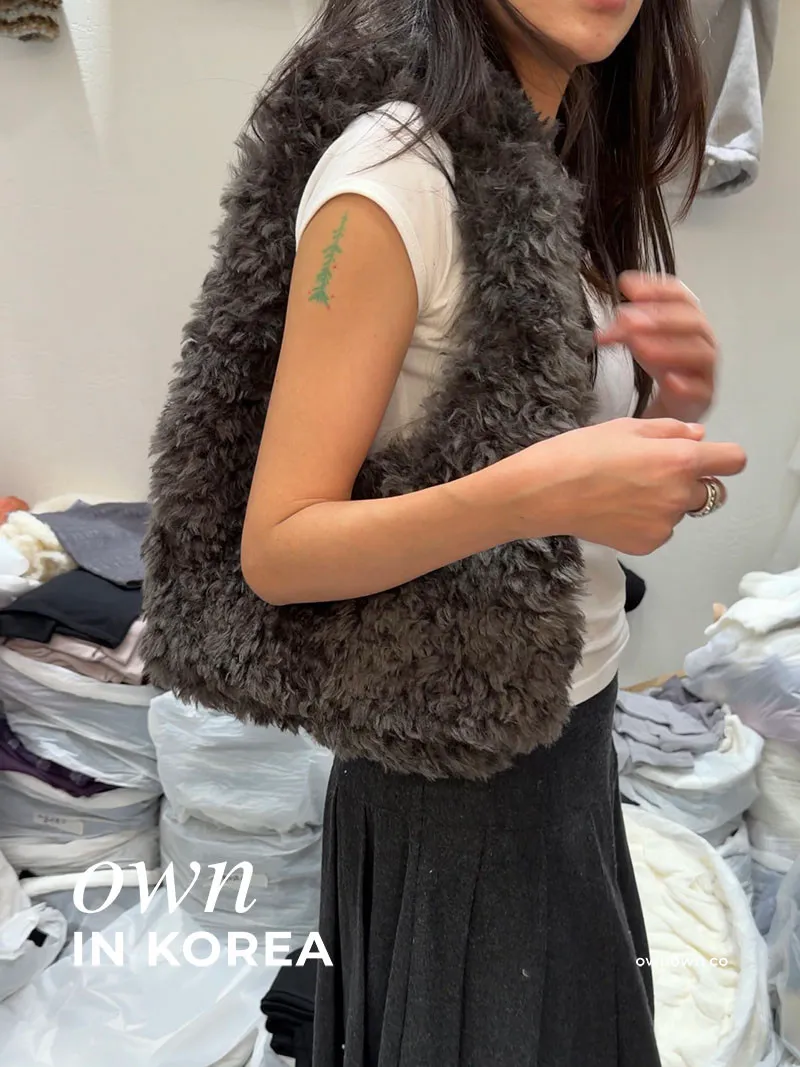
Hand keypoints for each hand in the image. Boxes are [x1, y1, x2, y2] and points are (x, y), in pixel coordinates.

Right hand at [514, 418, 745, 554]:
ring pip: (681, 512)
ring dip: (666, 503)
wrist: (545, 493)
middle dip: (692, 482)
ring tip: (625, 493)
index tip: (706, 456)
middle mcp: (681, 496)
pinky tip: (616, 511)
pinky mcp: (647, 545)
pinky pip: (660, 530)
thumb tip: (699, 436)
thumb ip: (671, 431)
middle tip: (654, 474)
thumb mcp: (627, 427)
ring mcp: (665, 525)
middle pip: (712, 491)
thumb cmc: (582, 451)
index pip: (734, 460)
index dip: (722, 456)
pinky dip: (647, 522)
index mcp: (681, 461)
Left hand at [595, 272, 717, 423]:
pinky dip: (685, 383)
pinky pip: (700, 388)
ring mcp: (707, 368)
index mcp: (689, 319)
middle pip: (691, 321)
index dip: (657, 288)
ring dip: (669, 348)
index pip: (680, 295)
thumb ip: (622, 331)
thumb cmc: (663, 363)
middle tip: (628, 319)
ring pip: (698, 353)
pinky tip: (669, 380)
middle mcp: (704, 339)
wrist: (676, 401)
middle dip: (660, 318)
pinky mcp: (704, 395)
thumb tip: (601, 332)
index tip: (627, 286)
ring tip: (640, 348)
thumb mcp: (639, 341)